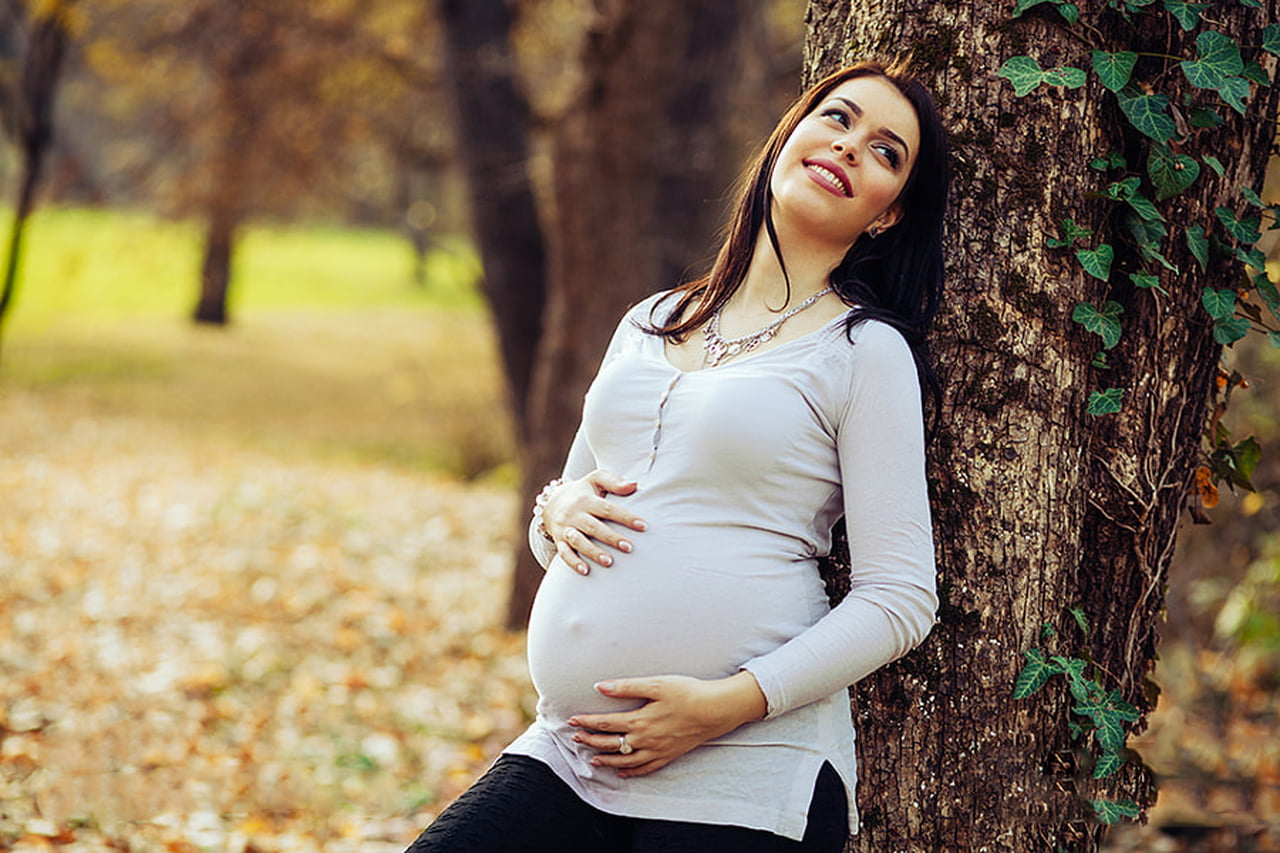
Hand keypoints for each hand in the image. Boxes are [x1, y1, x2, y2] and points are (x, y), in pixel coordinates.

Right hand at [542, 470, 646, 574]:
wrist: (553, 501)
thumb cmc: (583, 491)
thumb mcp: (595, 479)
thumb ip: (614, 481)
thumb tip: (634, 485)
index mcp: (585, 499)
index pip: (607, 508)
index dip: (625, 517)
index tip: (643, 526)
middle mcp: (573, 514)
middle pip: (593, 527)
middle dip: (611, 538)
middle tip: (629, 547)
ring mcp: (565, 528)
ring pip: (578, 541)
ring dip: (593, 552)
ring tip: (609, 562)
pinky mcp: (559, 540)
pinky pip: (563, 553)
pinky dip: (573, 562)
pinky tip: (586, 571)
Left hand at [567, 672, 766, 777]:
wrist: (716, 710)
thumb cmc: (687, 693)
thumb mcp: (656, 684)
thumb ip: (626, 687)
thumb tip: (600, 686)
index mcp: (640, 720)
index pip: (605, 723)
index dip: (586, 722)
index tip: (572, 720)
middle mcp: (645, 739)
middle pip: (611, 744)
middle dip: (591, 741)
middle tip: (576, 739)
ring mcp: (657, 750)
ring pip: (625, 761)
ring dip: (606, 761)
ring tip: (593, 760)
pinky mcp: (669, 755)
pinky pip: (645, 769)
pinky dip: (631, 772)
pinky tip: (622, 773)